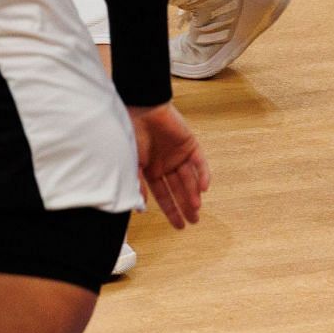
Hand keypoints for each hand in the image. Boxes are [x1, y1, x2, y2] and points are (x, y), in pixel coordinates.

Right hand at [129, 103, 208, 227]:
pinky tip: (204, 188)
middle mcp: (165, 164)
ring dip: (193, 193)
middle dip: (185, 206)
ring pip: (190, 179)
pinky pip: (199, 162)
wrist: (141, 106)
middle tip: (193, 221)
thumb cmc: (129, 132)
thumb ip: (136, 184)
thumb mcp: (130, 162)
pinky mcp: (190, 144)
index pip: (163, 195)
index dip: (171, 210)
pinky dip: (203, 175)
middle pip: (179, 190)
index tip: (179, 225)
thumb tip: (140, 207)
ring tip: (196, 208)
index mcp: (150, 169)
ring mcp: (178, 154)